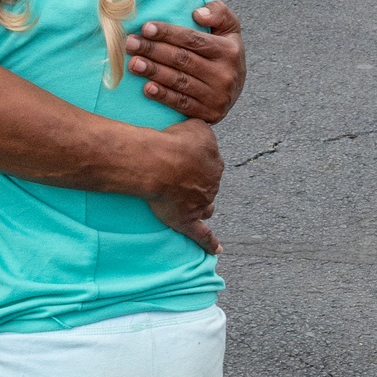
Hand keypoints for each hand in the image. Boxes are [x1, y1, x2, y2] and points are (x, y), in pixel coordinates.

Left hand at [125, 0, 244, 123]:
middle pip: (182, 59)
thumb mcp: (229, 29)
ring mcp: (216, 96)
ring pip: (179, 81)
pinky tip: (146, 88)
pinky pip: (181, 103)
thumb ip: (218, 12)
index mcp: (228, 51)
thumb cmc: (225, 54)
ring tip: (133, 63)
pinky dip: (163, 96)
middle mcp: (224, 74)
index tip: (145, 28)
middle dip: (153, 50)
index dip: (168, 33)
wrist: (236, 90)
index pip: (193, 39)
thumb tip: (197, 13)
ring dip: (154, 72)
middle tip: (130, 43)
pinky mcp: (208, 114)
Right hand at [145, 119, 223, 254]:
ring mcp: (201, 203)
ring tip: (196, 207)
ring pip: (206, 207)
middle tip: (181, 178)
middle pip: (208, 185)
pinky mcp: (187, 220)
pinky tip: (216, 250)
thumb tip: (203, 135)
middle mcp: (211, 184)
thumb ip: (203, 132)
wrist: (159, 163)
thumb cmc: (174, 142)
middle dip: (199, 183)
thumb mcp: (196, 126)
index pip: (210, 163)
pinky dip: (210, 243)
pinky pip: (202, 235)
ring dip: (202, 206)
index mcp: (214, 162)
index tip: (186, 158)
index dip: (198, 162)